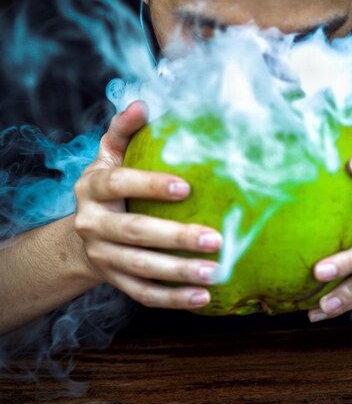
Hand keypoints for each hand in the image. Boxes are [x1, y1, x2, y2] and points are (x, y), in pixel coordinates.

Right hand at [74, 100, 222, 309]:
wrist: (83, 234)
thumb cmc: (108, 185)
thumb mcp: (109, 154)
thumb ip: (124, 130)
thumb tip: (143, 104)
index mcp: (92, 188)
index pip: (118, 184)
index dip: (149, 185)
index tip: (187, 187)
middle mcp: (92, 224)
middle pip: (134, 232)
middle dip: (175, 237)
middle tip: (216, 238)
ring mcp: (102, 256)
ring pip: (141, 268)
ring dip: (179, 272)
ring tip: (215, 272)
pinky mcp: (113, 280)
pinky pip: (143, 294)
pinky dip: (173, 299)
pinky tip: (203, 297)